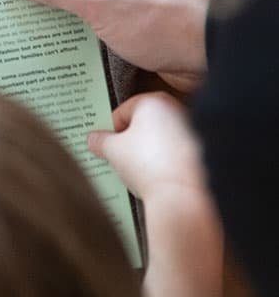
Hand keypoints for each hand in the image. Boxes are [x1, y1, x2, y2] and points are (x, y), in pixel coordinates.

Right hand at [88, 93, 205, 204]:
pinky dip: (165, 159)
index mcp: (153, 101)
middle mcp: (176, 109)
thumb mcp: (112, 150)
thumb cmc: (149, 165)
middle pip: (143, 123)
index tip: (106, 144)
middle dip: (130, 139)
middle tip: (120, 156)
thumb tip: (93, 139)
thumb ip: (99, 140)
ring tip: (139, 169)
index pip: (121, 112)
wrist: (183, 194)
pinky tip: (157, 175)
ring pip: (160, 137)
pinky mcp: (203, 149)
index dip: (109, 130)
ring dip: (148, 150)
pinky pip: (175, 150)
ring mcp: (193, 128)